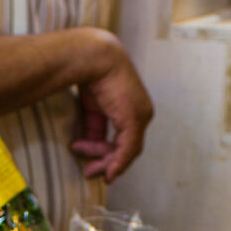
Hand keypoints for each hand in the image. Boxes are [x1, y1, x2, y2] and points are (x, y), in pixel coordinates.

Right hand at [68, 33, 152, 181]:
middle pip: (127, 148)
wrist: (94, 57)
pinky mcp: (135, 119)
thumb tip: (88, 145)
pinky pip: (128, 149)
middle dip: (106, 162)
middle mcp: (142, 113)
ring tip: (88, 169)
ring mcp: (141, 116)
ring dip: (107, 164)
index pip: (124, 139)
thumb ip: (94, 128)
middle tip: (88, 172)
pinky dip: (117, 163)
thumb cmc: (91, 75)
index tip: (90, 162)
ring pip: (128, 151)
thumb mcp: (92, 108)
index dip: (108, 154)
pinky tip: (107, 173)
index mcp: (133, 108)